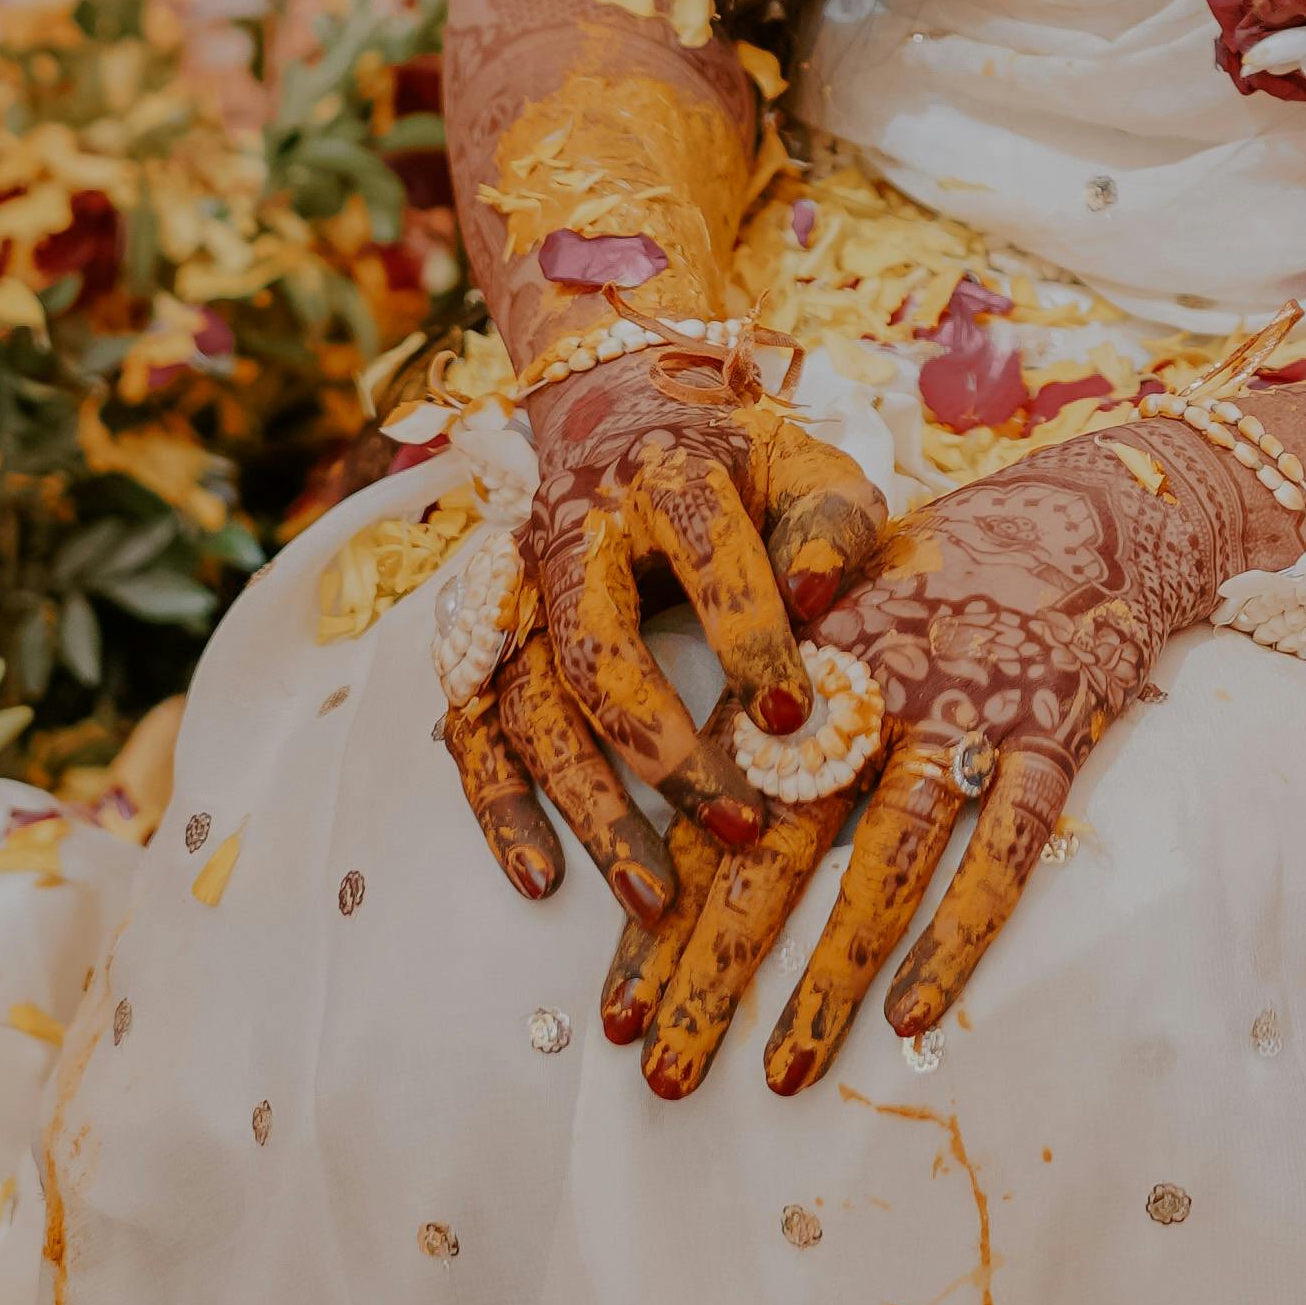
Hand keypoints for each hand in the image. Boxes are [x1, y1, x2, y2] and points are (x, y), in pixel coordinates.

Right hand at [440, 343, 888, 922]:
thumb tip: (818, 600)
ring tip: (651, 893)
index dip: (750, 636)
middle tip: (737, 825)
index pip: (707, 554)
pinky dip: (499, 810)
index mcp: (667, 478)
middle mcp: (575, 536)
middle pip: (597, 651)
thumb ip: (830, 526)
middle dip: (664, 751)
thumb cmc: (739, 461)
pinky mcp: (488, 641)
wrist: (622, 411)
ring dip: (586, 807)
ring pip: (530, 708)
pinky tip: (541, 876)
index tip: (796, 717)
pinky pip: (474, 732)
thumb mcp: (805, 468)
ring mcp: (519, 594)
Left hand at [607, 430, 1251, 1103]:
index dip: (660, 916)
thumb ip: (764, 707)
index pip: (709, 812)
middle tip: (667, 1073)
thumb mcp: (835, 616)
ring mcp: (964, 716)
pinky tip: (914, 1015)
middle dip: (715, 970)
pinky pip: (1003, 849)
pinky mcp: (1052, 734)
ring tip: (785, 1075)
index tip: (619, 1015)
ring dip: (827, 977)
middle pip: (775, 851)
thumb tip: (686, 832)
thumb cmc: (945, 575)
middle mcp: (869, 695)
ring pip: (882, 865)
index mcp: (802, 672)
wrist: (1090, 509)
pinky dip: (959, 934)